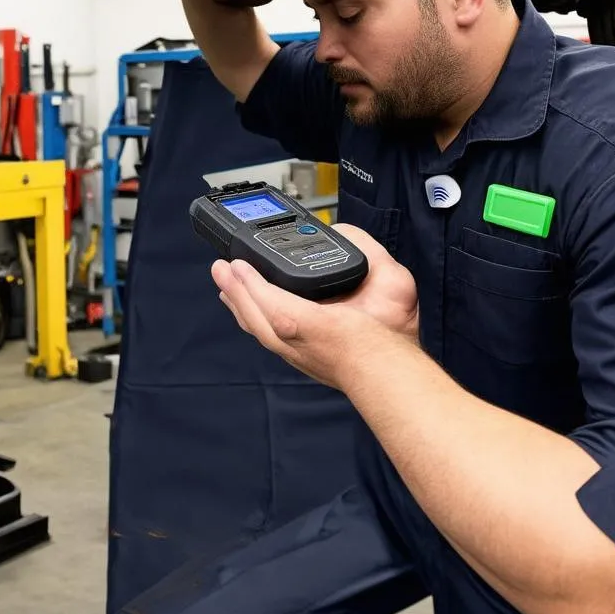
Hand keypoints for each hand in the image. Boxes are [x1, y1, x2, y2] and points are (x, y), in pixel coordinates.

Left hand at [211, 224, 418, 391]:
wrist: (391, 378)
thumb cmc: (390, 338)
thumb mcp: (394, 285)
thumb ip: (369, 255)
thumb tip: (344, 235)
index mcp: (315, 325)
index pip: (273, 303)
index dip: (251, 283)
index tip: (236, 263)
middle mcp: (297, 343)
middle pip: (254, 317)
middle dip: (235, 291)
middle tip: (220, 268)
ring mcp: (295, 354)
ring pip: (257, 328)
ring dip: (239, 304)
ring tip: (226, 286)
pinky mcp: (298, 358)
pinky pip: (266, 336)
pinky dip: (252, 318)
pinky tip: (249, 310)